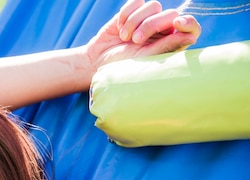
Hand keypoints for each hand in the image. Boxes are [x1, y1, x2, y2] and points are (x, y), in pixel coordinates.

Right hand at [86, 0, 200, 69]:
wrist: (97, 60)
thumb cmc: (122, 65)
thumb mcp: (144, 59)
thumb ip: (167, 46)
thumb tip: (191, 37)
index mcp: (171, 43)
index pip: (191, 28)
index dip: (188, 22)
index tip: (178, 22)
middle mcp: (163, 30)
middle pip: (170, 14)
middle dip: (151, 25)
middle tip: (135, 40)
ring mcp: (149, 18)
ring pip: (154, 5)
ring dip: (135, 21)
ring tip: (124, 38)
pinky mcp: (134, 11)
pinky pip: (136, 2)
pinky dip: (126, 14)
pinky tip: (119, 28)